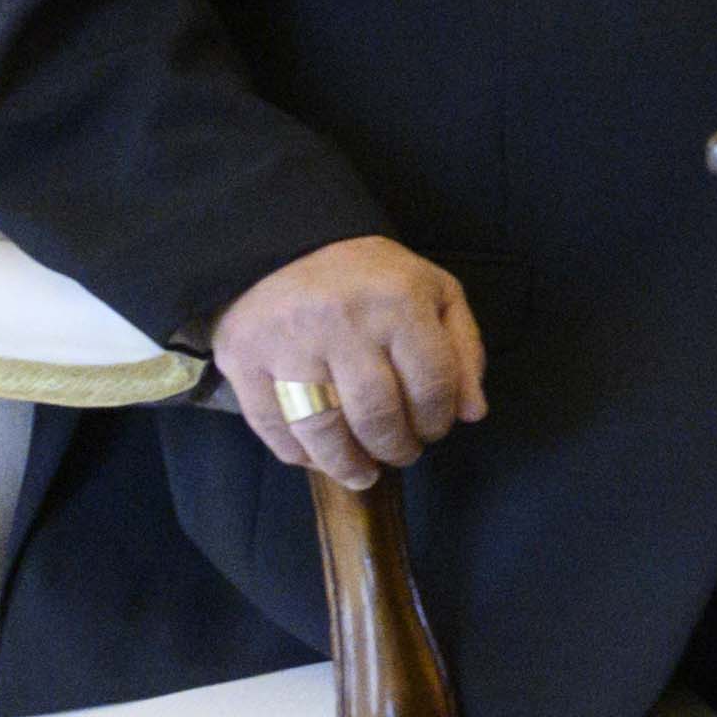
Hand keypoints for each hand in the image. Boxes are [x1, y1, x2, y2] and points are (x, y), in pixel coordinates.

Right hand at [212, 234, 486, 484]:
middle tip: (400, 452)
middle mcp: (343, 323)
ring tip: (362, 471)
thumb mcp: (435, 293)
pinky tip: (317, 457)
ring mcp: (288, 343)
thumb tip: (472, 413)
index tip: (433, 430)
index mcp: (399, 302)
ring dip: (348, 465)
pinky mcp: (243, 358)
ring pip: (323, 430)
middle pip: (377, 416)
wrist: (283, 245)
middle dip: (397, 448)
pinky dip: (298, 454)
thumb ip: (463, 350)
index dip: (438, 421)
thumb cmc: (371, 277)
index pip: (432, 387)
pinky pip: (272, 426)